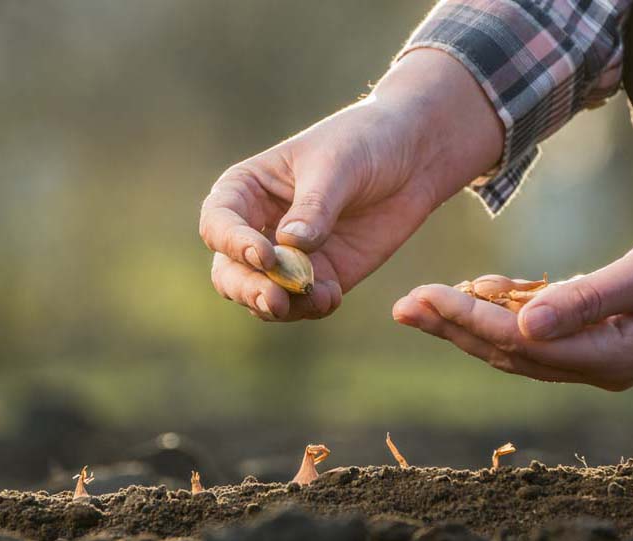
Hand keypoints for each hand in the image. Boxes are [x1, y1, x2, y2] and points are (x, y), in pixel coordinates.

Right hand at [199, 49, 502, 320]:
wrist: (414, 155)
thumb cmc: (363, 142)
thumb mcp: (337, 165)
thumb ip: (314, 207)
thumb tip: (290, 245)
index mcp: (245, 191)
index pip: (218, 225)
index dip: (233, 244)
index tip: (265, 255)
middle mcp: (257, 228)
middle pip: (230, 271)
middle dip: (248, 288)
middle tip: (275, 299)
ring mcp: (287, 257)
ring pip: (261, 295)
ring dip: (280, 306)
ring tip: (314, 298)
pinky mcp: (321, 276)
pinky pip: (303, 304)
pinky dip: (312, 307)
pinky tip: (332, 297)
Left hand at [393, 238, 632, 390]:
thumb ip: (589, 301)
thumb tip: (522, 328)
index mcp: (611, 357)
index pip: (520, 343)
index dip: (467, 318)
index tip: (422, 295)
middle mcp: (595, 365)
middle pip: (505, 351)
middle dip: (449, 326)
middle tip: (399, 307)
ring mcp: (591, 354)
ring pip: (512, 344)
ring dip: (464, 321)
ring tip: (419, 302)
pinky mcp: (589, 335)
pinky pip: (532, 330)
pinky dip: (500, 311)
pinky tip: (475, 290)